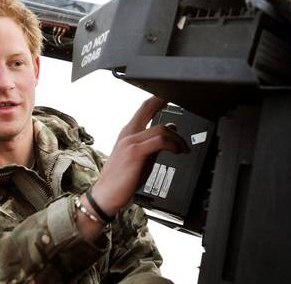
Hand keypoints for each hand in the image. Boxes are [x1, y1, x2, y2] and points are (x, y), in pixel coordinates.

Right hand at [91, 97, 189, 216]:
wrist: (107, 194)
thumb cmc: (122, 178)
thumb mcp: (141, 156)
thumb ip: (155, 143)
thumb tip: (171, 130)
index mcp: (128, 132)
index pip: (143, 109)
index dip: (157, 100)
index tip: (170, 97)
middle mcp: (128, 133)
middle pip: (147, 108)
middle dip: (164, 101)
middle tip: (180, 99)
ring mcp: (130, 142)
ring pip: (160, 129)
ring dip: (177, 139)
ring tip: (183, 148)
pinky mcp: (135, 152)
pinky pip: (159, 141)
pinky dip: (173, 145)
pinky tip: (178, 152)